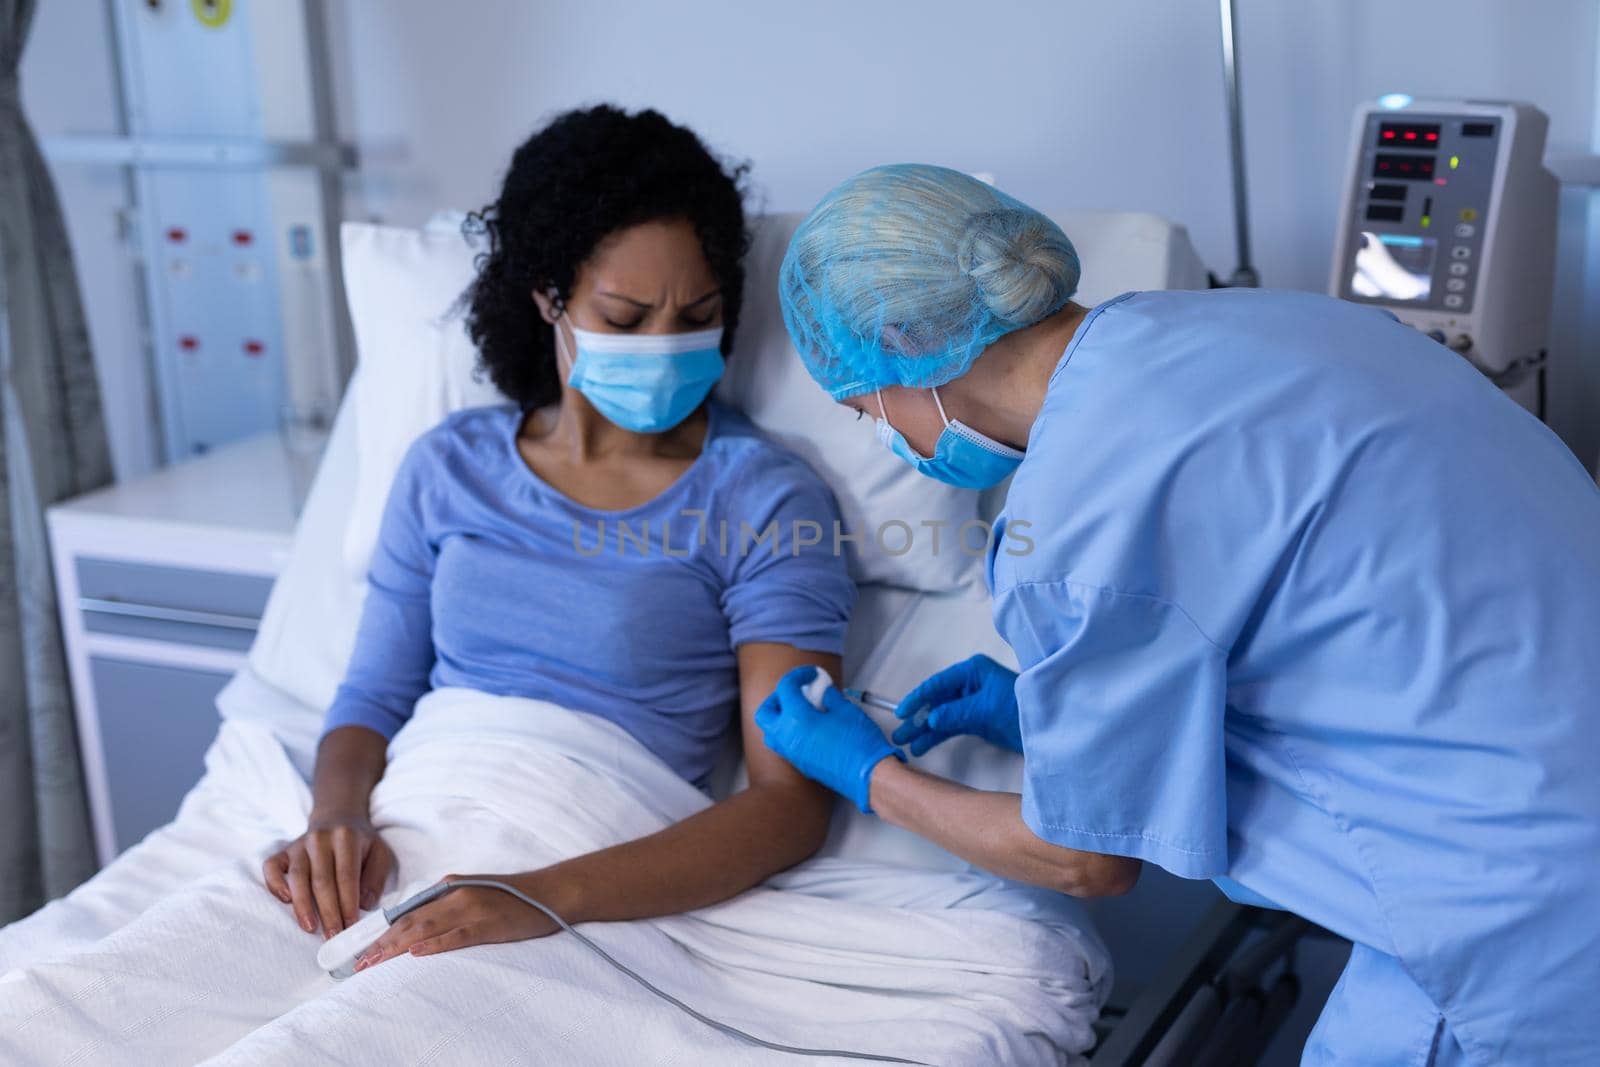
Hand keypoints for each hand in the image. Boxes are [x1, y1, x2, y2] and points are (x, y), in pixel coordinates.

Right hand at [262, 812, 393, 937]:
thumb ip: (376, 878)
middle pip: (322, 880)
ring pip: (297, 877)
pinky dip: (275, 884)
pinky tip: (286, 900)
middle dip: (328, 911)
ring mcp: (299, 844)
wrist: (338, 816)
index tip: (351, 925)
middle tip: (333, 935)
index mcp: (347, 838)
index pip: (346, 875)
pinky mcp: (284, 851)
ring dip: (302, 905)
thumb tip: (365, 905)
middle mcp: (320, 838)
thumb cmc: (361, 843)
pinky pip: (271, 867)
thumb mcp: (379, 853)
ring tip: (310, 928)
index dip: (348, 902)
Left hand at [351, 872, 565, 971]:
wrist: (549, 892)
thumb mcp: (473, 892)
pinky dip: (435, 944)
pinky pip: (457, 935)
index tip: (363, 951)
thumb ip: (446, 903)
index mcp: (449, 886)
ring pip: (426, 929)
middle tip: (359, 964)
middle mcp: (456, 895)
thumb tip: (417, 925)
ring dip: (397, 947)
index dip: (383, 933)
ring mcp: (472, 909)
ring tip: (375, 963)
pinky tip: (416, 954)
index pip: (408, 912)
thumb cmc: (512, 896)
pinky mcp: (489, 924)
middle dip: (382, 944)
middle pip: (410, 922)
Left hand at [754, 665, 903, 812]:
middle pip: (765, 712)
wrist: (868, 776)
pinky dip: (791, 733)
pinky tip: (811, 728)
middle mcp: (787, 738)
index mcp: (796, 719)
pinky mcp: (802, 765)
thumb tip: (824, 692)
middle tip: (796, 691)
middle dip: (777, 697)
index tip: (811, 674)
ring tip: (802, 710)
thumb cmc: (859, 744)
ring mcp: (792, 754)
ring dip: (781, 718)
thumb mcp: (846, 710)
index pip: (786, 687)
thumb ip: (830, 697)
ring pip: (771, 732)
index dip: (799, 675)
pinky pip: (785, 746)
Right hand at [892, 654, 1021, 755]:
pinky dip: (937, 736)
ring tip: (906, 744)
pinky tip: (922, 746)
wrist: (1049, 729)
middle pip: (936, 701)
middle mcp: (970, 685)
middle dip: (917, 718)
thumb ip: (957, 712)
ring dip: (924, 730)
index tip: (902, 712)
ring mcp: (972, 704)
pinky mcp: (976, 721)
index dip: (918, 698)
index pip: (938, 684)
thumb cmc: (1021, 708)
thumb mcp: (987, 708)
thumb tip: (932, 718)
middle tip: (899, 733)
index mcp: (973, 672)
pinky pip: (950, 727)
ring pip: (941, 716)